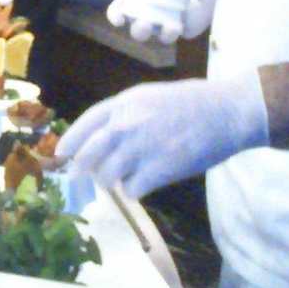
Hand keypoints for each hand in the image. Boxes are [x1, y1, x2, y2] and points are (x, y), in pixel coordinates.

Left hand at [55, 75, 267, 198]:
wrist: (227, 112)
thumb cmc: (193, 102)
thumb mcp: (151, 97)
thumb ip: (125, 114)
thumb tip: (104, 138)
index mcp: (124, 102)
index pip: (85, 124)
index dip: (71, 142)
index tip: (62, 155)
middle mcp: (126, 124)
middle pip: (88, 155)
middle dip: (85, 169)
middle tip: (88, 177)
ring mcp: (141, 147)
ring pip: (107, 176)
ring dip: (115, 181)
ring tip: (131, 175)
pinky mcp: (158, 170)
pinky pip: (132, 190)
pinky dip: (136, 190)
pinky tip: (147, 183)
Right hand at [104, 0, 223, 42]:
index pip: (122, 9)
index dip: (116, 15)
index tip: (118, 18)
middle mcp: (153, 9)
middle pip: (139, 28)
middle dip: (139, 30)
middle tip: (144, 24)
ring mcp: (172, 18)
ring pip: (160, 36)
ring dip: (161, 35)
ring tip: (169, 27)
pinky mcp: (190, 24)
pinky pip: (182, 33)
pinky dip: (181, 29)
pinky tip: (185, 19)